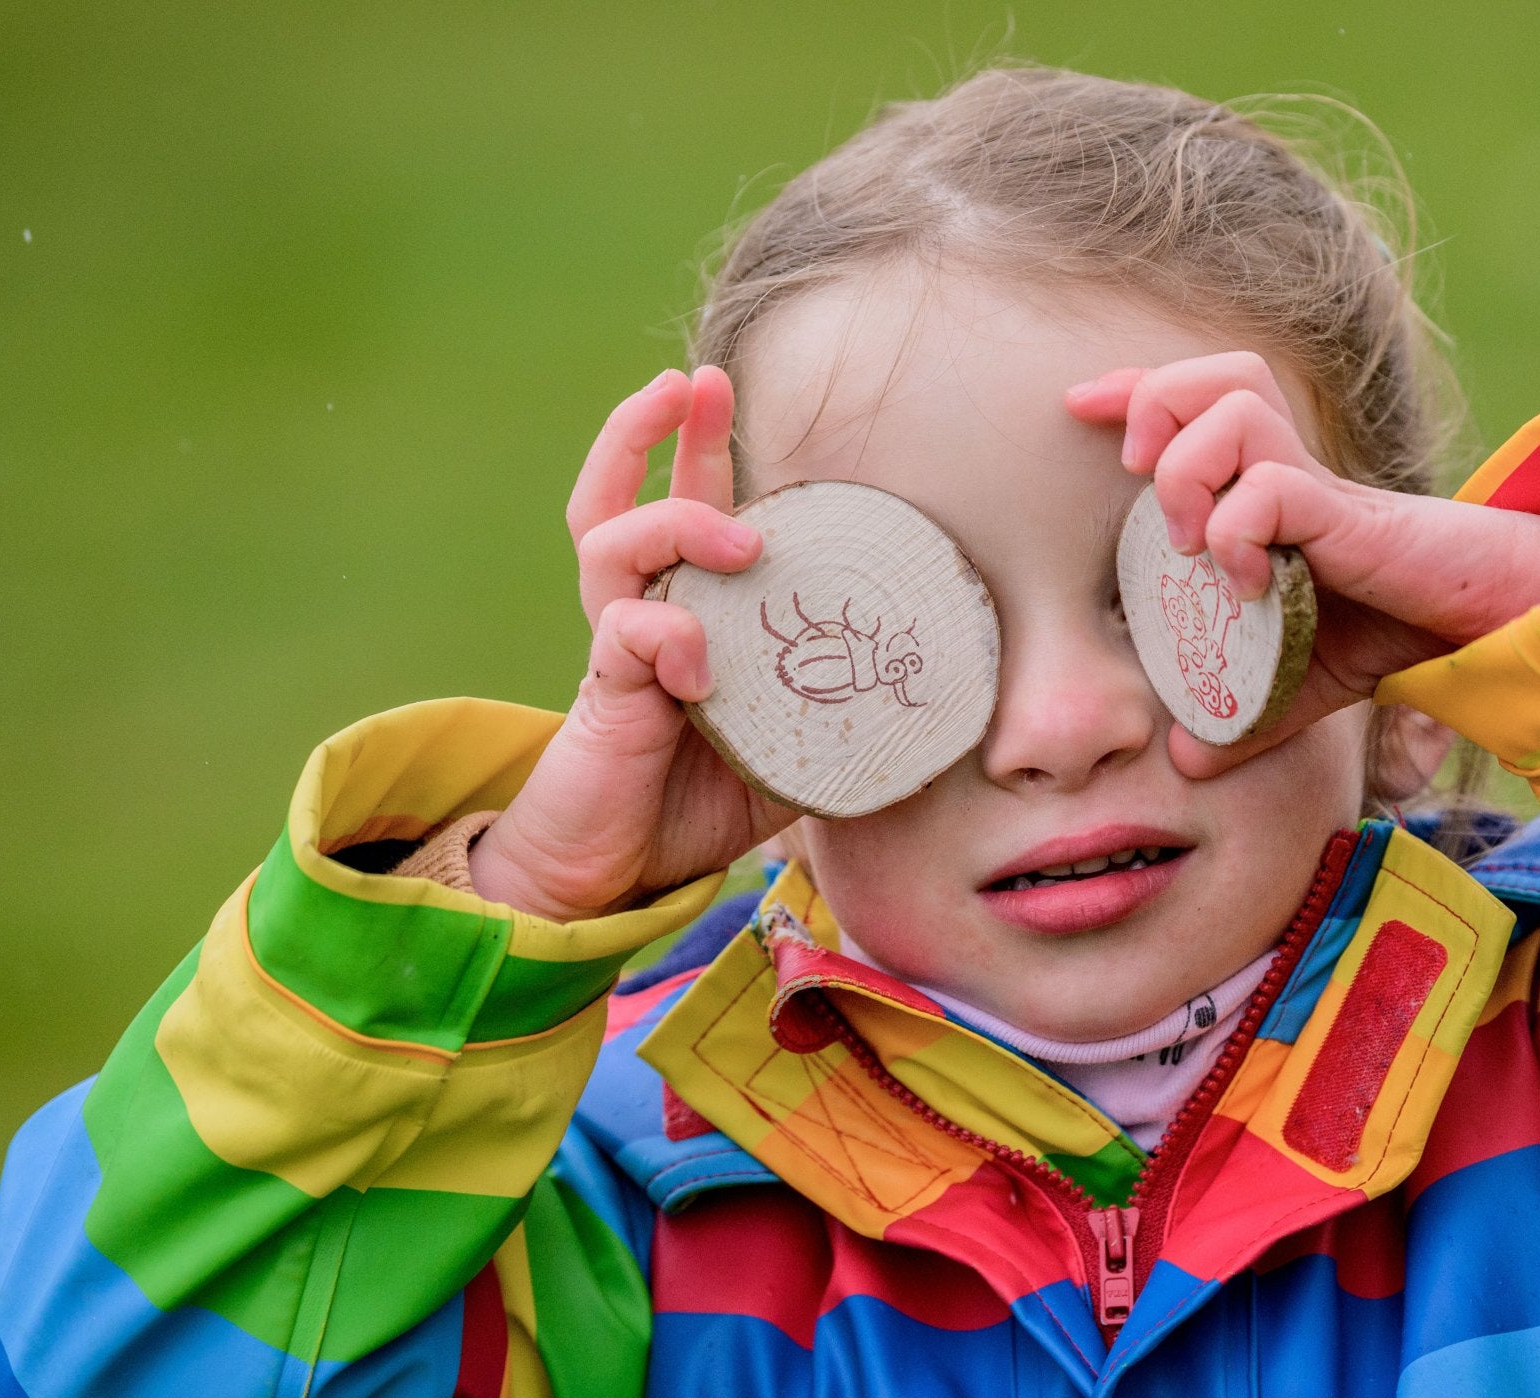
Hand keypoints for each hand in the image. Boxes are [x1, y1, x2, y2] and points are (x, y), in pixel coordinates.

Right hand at [467, 366, 797, 920]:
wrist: (612, 875)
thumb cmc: (695, 804)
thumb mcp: (788, 749)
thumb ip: (834, 714)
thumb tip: (936, 707)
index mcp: (682, 615)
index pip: (683, 509)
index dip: (698, 448)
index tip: (720, 392)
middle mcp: (640, 614)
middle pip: (625, 495)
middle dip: (654, 429)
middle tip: (693, 381)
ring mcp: (616, 649)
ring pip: (614, 542)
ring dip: (678, 520)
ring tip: (739, 537)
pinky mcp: (603, 693)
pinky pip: (624, 635)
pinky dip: (667, 636)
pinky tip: (699, 665)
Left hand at [1065, 353, 1539, 775]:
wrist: (1492, 621)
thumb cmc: (1402, 627)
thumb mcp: (1307, 681)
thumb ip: (1247, 713)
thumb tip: (1188, 761)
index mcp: (1273, 487)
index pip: (1196, 398)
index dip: (1134, 390)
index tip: (1081, 408)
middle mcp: (1293, 470)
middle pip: (1216, 372)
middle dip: (1155, 403)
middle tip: (1140, 477)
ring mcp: (1319, 488)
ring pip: (1234, 407)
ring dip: (1189, 471)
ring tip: (1193, 541)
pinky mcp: (1348, 515)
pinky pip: (1271, 484)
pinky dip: (1238, 528)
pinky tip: (1250, 582)